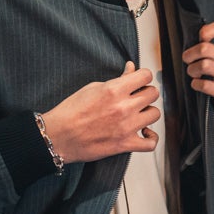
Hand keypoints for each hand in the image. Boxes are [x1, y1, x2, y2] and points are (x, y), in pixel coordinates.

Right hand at [40, 62, 159, 162]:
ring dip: (148, 113)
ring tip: (138, 114)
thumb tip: (131, 69)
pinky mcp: (125, 145)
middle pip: (153, 94)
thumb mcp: (92, 88)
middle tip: (137, 97)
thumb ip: (117, 79)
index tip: (139, 80)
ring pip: (155, 114)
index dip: (143, 77)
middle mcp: (123, 107)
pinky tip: (144, 132)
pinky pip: (150, 143)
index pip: (145, 76)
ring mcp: (126, 127)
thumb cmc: (70, 112)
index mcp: (114, 90)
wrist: (58, 136)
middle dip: (146, 93)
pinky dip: (151, 138)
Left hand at [183, 19, 213, 116]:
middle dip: (189, 55)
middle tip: (187, 60)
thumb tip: (189, 37)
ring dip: (191, 70)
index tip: (200, 41)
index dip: (206, 31)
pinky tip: (196, 84)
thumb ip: (208, 44)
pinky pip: (204, 85)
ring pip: (204, 66)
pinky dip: (195, 84)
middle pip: (205, 48)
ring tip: (193, 73)